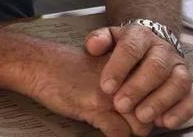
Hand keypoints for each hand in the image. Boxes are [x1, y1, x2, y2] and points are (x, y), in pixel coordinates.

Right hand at [27, 44, 152, 135]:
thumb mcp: (98, 65)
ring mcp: (109, 93)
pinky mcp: (95, 108)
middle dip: (143, 122)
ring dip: (130, 131)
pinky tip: (105, 131)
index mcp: (124, 64)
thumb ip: (120, 78)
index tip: (147, 112)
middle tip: (128, 122)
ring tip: (116, 127)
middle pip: (151, 109)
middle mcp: (121, 77)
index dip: (152, 106)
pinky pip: (119, 134)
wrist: (37, 63)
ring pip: (140, 125)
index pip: (155, 89)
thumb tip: (138, 99)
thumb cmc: (61, 65)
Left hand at [85, 25, 192, 129]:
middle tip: (121, 105)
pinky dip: (182, 111)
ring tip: (141, 117)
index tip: (106, 87)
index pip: (131, 48)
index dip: (118, 68)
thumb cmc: (126, 48)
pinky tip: (164, 122)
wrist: (150, 46)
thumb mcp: (109, 38)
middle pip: (156, 67)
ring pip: (178, 82)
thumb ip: (98, 39)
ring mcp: (181, 67)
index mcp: (141, 35)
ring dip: (160, 102)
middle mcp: (164, 50)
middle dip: (138, 88)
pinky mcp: (192, 85)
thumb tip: (93, 47)